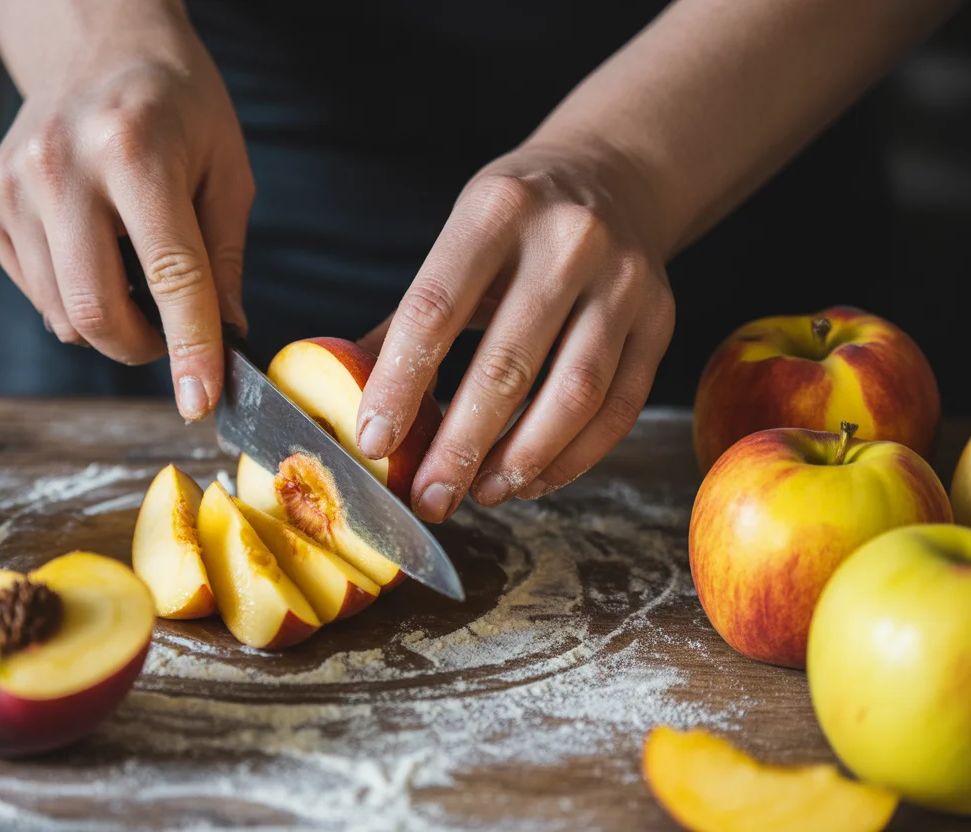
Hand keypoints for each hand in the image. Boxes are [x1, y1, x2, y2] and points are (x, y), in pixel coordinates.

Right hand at [0, 9, 252, 419]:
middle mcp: (61, 167)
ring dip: (109, 320)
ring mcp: (13, 185)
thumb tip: (226, 337)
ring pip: (61, 313)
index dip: (189, 349)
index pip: (169, 276)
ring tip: (133, 266)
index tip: (200, 401)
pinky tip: (93, 245)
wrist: (97, 42)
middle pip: (95, 312)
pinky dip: (72, 294)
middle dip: (141, 348)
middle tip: (169, 335)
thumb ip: (224, 259)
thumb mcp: (227, 168)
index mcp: (134, 151)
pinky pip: (34, 292)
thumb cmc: (177, 103)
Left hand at [355, 142, 675, 521]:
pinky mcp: (660, 319)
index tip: (375, 442)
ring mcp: (623, 281)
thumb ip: (409, 319)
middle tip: (430, 498)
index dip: (400, 384)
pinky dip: (573, 457)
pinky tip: (532, 479)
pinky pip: (619, 407)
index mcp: (495, 210)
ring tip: (481, 493)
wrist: (615, 177)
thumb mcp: (459, 240)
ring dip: (522, 459)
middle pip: (508, 365)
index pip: (435, 310)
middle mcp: (566, 241)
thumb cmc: (515, 223)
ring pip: (574, 394)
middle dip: (461, 447)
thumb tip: (353, 403)